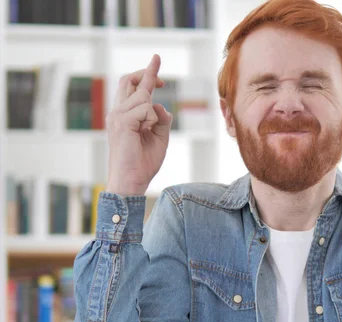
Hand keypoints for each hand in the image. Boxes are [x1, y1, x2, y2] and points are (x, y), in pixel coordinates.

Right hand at [105, 54, 172, 195]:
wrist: (132, 181)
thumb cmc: (143, 162)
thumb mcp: (159, 137)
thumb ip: (161, 119)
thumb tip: (161, 106)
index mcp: (125, 115)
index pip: (133, 87)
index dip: (146, 73)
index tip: (156, 59)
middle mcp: (117, 112)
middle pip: (130, 80)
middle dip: (147, 75)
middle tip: (162, 81)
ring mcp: (117, 116)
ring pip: (144, 97)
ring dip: (153, 113)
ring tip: (145, 133)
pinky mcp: (121, 122)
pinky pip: (146, 109)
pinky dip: (151, 120)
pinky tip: (143, 133)